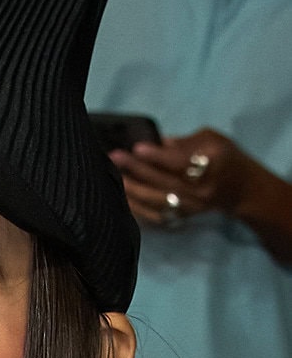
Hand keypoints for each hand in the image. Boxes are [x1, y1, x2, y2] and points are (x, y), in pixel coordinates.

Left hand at [114, 129, 264, 226]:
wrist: (242, 190)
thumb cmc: (226, 158)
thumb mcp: (213, 140)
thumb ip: (185, 142)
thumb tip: (157, 143)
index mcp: (211, 165)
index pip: (180, 162)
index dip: (157, 156)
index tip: (137, 147)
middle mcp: (200, 190)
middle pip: (164, 181)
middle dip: (137, 169)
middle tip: (115, 157)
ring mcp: (190, 207)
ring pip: (156, 201)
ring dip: (133, 190)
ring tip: (115, 176)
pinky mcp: (182, 217)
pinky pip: (156, 214)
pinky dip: (138, 206)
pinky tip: (124, 197)